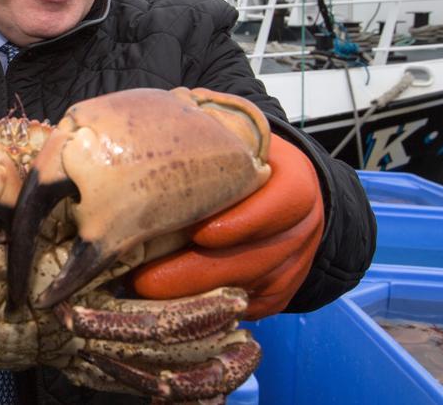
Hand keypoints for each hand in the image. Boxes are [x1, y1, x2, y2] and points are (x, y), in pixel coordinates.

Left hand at [130, 133, 323, 319]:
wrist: (286, 189)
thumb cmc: (244, 158)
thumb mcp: (238, 136)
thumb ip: (209, 132)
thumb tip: (147, 131)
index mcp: (296, 184)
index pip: (278, 206)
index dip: (240, 223)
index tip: (198, 233)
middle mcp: (301, 230)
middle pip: (252, 260)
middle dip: (195, 273)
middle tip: (143, 279)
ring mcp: (292, 268)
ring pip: (242, 291)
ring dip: (190, 297)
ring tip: (140, 294)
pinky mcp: (277, 296)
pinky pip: (240, 310)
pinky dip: (202, 310)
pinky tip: (164, 306)